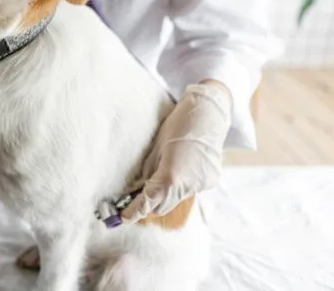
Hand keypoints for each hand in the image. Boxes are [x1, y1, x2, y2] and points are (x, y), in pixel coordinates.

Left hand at [120, 81, 232, 222]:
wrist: (207, 115)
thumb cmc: (176, 127)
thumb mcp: (154, 150)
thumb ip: (145, 175)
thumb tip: (132, 192)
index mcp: (170, 177)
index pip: (148, 202)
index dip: (134, 212)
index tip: (123, 218)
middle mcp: (187, 186)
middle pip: (162, 206)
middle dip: (149, 204)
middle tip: (135, 197)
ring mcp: (201, 185)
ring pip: (176, 199)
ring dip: (166, 194)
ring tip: (162, 174)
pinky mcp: (210, 181)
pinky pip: (190, 189)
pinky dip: (181, 185)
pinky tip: (182, 167)